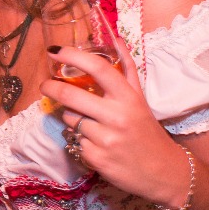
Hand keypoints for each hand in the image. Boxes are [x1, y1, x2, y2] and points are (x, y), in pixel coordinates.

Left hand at [41, 45, 186, 205]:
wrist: (163, 172)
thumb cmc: (147, 130)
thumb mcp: (140, 98)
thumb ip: (126, 69)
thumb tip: (116, 38)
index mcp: (128, 98)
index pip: (98, 69)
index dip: (73, 56)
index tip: (55, 52)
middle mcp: (117, 116)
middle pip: (71, 96)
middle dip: (51, 88)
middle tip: (45, 85)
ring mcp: (105, 139)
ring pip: (70, 120)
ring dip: (73, 118)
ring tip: (90, 124)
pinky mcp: (96, 159)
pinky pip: (74, 141)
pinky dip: (80, 140)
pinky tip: (96, 144)